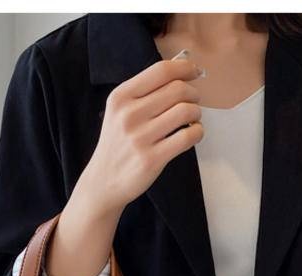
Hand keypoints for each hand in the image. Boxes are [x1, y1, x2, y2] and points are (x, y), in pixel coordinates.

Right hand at [81, 56, 204, 214]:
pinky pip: (187, 136)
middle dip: (193, 93)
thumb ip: (145, 91)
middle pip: (177, 89)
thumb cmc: (118, 144)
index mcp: (121, 97)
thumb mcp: (120, 111)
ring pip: (185, 111)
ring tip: (191, 120)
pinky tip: (191, 134)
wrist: (103, 181)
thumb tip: (182, 70)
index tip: (195, 72)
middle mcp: (128, 115)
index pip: (161, 71)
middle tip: (193, 102)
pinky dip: (197, 132)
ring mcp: (140, 138)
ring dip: (196, 113)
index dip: (185, 68)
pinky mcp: (152, 159)